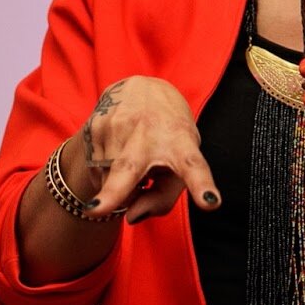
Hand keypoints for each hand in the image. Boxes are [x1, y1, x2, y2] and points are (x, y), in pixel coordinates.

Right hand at [79, 76, 219, 223]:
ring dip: (118, 189)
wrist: (142, 88)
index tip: (211, 201)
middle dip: (113, 192)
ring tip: (134, 166)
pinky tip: (118, 156)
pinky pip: (95, 173)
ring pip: (107, 182)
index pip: (193, 165)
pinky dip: (106, 177)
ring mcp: (118, 127)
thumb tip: (131, 217)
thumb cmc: (168, 137)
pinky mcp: (94, 127)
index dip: (202, 185)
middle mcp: (149, 131)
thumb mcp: (180, 162)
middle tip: (96, 209)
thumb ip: (163, 199)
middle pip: (130, 167)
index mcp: (181, 141)